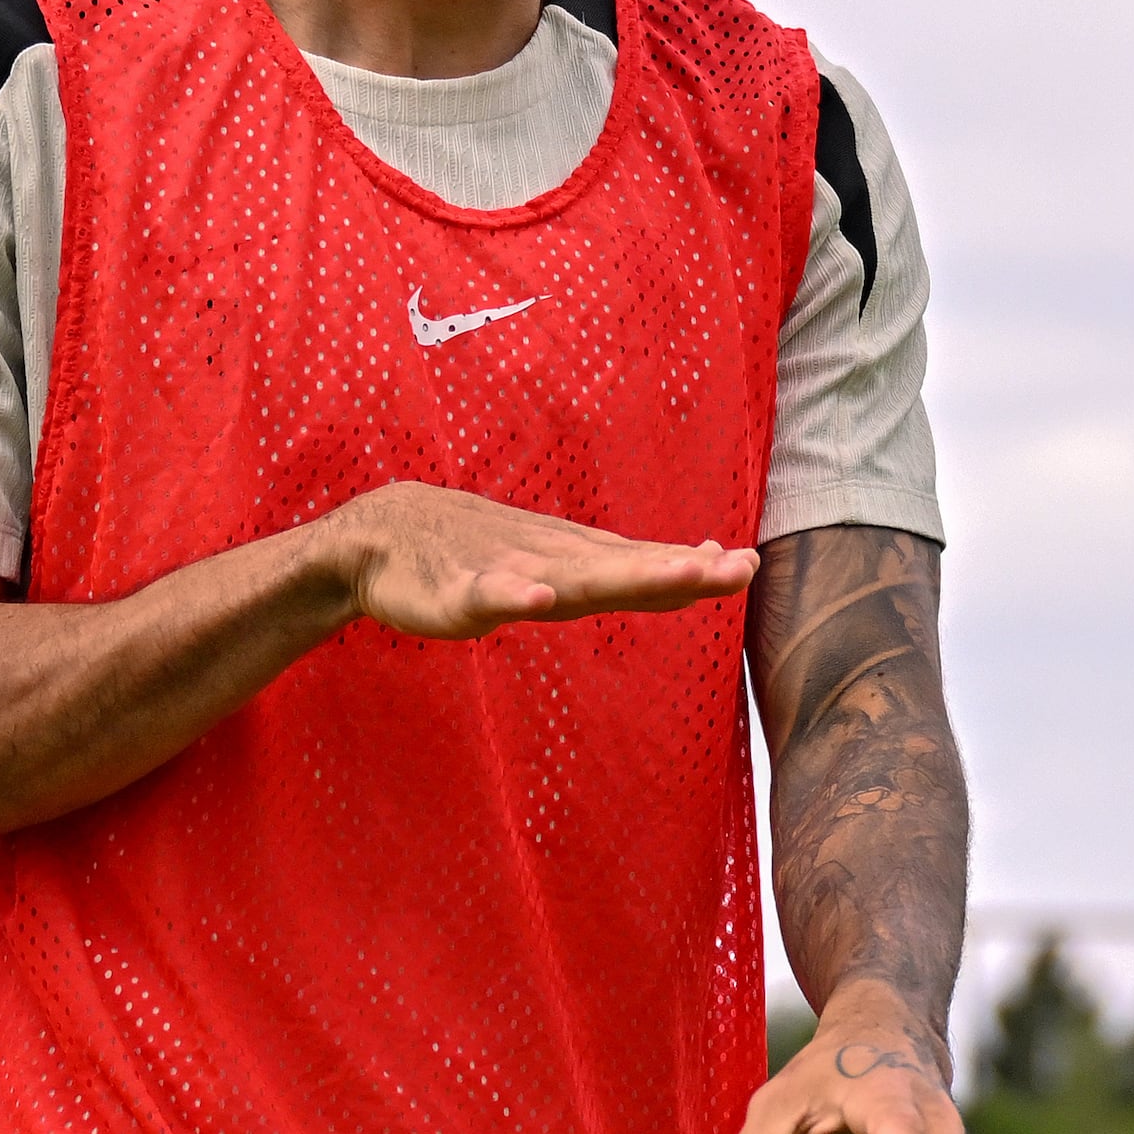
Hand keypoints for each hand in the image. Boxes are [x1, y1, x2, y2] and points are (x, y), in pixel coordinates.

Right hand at [331, 483, 756, 641]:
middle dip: (680, 572)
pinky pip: (486, 595)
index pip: (646, 563)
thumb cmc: (478, 550)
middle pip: (625, 570)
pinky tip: (534, 598)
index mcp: (575, 560)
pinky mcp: (456, 593)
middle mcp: (552, 561)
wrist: (383, 534)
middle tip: (738, 569)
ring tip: (674, 577)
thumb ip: (624, 567)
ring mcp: (505, 573)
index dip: (696, 569)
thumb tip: (700, 563)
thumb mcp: (558, 559)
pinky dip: (512, 594)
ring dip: (624, 576)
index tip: (749, 565)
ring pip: (570, 579)